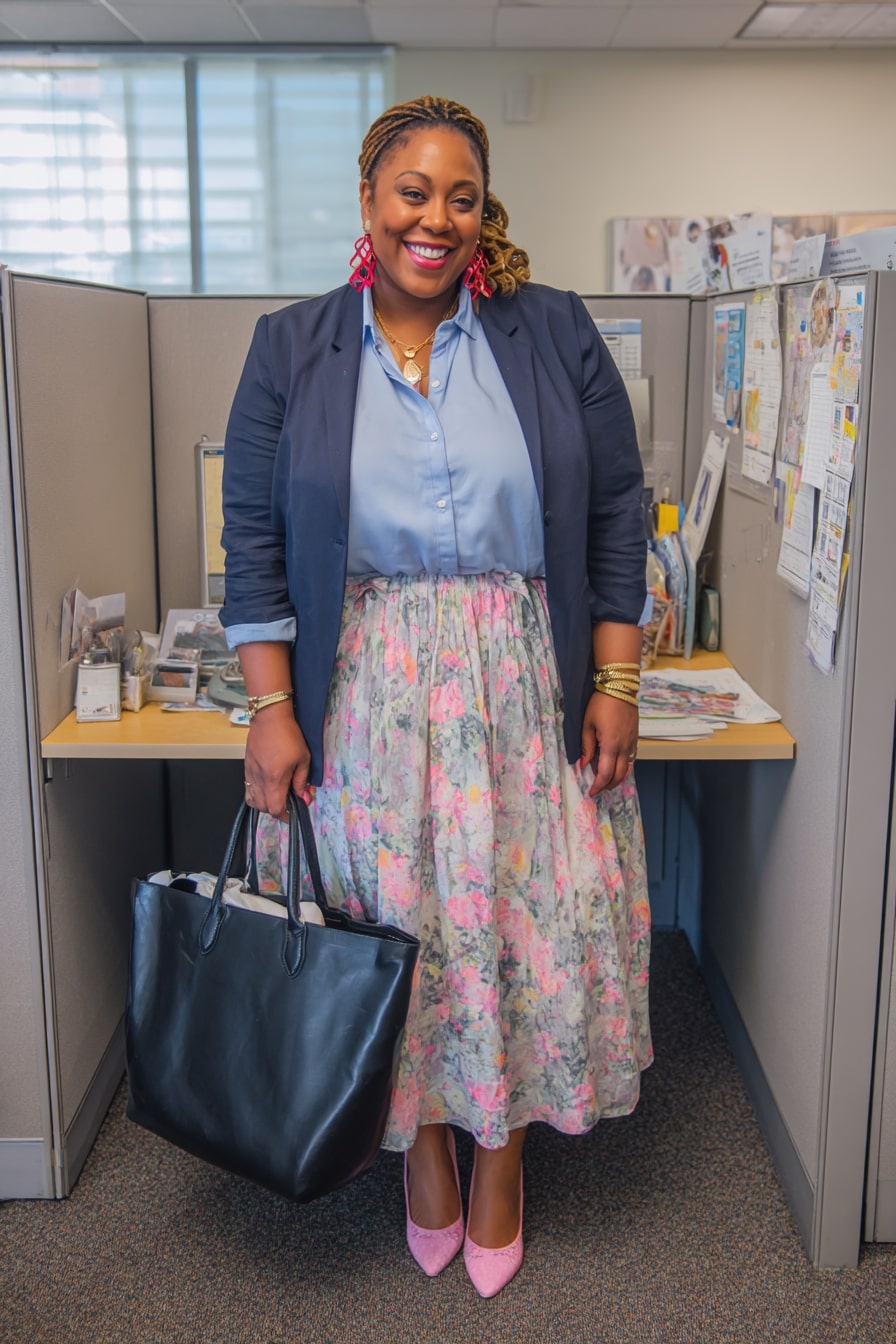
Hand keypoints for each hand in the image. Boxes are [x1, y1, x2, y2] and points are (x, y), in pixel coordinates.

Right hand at [243, 703, 312, 818]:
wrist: (269, 718)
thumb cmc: (289, 735)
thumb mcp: (303, 758)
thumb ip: (302, 781)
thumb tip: (304, 798)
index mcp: (275, 778)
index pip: (275, 808)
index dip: (285, 815)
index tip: (293, 814)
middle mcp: (259, 779)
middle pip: (263, 807)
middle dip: (275, 810)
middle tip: (287, 804)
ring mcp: (250, 773)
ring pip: (253, 800)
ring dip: (265, 803)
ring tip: (276, 796)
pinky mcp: (246, 768)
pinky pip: (248, 789)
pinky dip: (256, 794)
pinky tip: (266, 787)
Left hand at [580, 693, 637, 795]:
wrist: (620, 687)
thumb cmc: (601, 704)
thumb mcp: (587, 724)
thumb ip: (586, 746)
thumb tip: (584, 764)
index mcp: (611, 745)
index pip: (605, 774)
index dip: (598, 786)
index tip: (591, 791)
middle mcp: (624, 747)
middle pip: (618, 775)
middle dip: (608, 785)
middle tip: (597, 788)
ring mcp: (632, 743)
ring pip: (627, 768)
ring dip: (617, 777)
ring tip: (606, 780)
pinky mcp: (635, 738)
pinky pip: (631, 758)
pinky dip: (624, 767)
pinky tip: (615, 765)